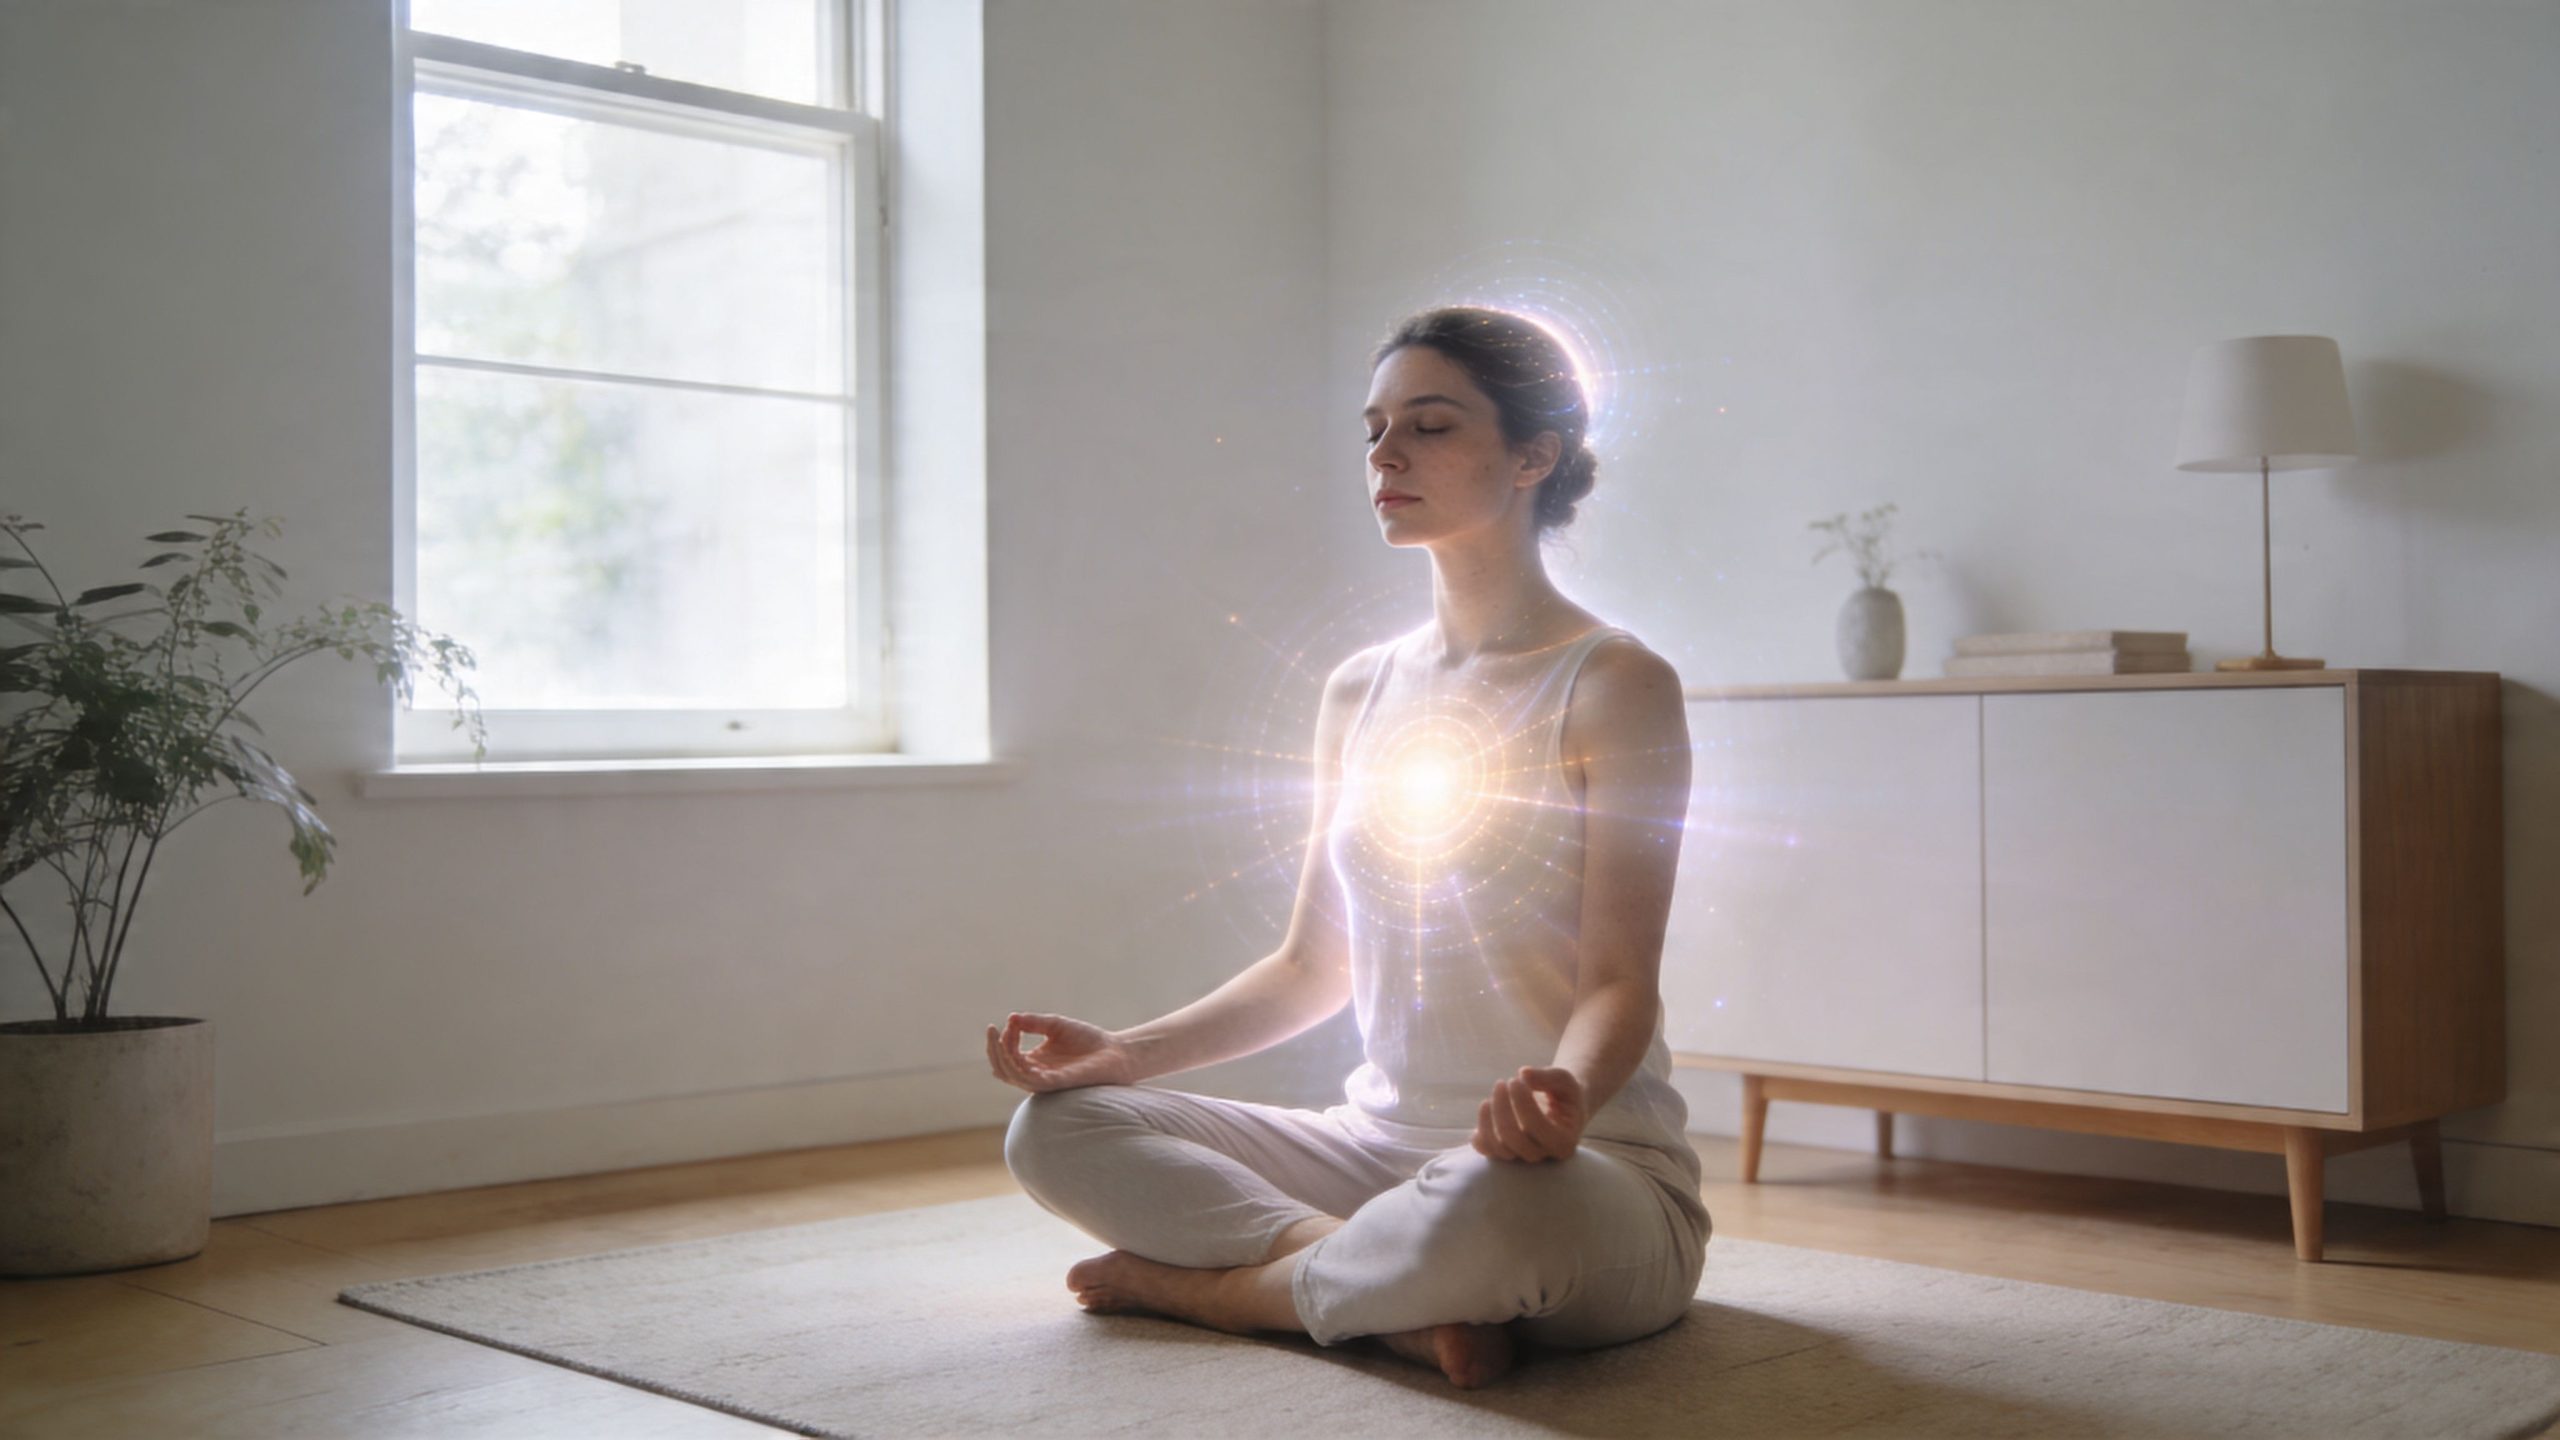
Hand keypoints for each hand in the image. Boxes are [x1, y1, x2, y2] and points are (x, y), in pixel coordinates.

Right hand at [985, 1012, 1137, 1093]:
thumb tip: (1011, 1017)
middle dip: (993, 1049)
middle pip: (1002, 1068)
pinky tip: (1016, 1050)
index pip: (1007, 1056)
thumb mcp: (1055, 1025)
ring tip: (1004, 1036)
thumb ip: (1033, 1022)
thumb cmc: (1087, 1040)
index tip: (1011, 1022)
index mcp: (1034, 1062)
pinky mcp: (1056, 1083)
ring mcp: (1045, 1081)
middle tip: (993, 1030)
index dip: (1003, 1039)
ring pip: (1011, 1075)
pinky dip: (1019, 1066)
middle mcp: (1036, 1074)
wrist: (1114, 1051)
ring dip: (1003, 1056)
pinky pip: (1030, 1080)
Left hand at [1472, 1066, 1586, 1162]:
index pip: (1536, 1127)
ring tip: (1493, 1094)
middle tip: (1502, 1082)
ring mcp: (1522, 1157)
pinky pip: (1485, 1149)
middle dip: (1502, 1108)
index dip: (1521, 1102)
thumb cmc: (1564, 1095)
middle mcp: (1543, 1155)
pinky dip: (1479, 1132)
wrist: (1561, 1109)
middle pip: (1514, 1139)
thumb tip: (1524, 1073)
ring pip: (1498, 1148)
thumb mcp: (1564, 1081)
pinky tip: (1486, 1108)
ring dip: (1488, 1118)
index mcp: (1564, 1142)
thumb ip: (1548, 1077)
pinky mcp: (1505, 1153)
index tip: (1515, 1079)